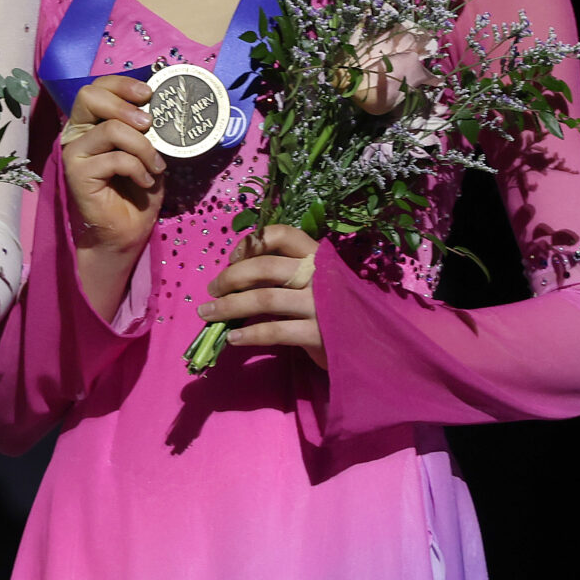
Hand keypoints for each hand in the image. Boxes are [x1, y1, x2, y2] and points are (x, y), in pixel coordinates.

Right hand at [61, 73, 165, 258]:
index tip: (149, 94)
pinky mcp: (77, 173)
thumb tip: (163, 107)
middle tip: (149, 124)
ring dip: (143, 147)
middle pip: (89, 96)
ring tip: (156, 165)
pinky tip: (145, 182)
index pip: (98, 87)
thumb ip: (147, 129)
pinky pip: (115, 159)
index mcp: (92, 122)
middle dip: (125, 105)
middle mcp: (78, 132)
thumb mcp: (148, 151)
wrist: (126, 231)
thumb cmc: (136, 190)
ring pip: (110, 129)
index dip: (123, 84)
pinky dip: (139, 169)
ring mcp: (74, 152)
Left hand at [200, 225, 323, 366]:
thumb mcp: (315, 282)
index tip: (233, 257)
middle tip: (212, 290)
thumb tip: (235, 274)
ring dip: (229, 307)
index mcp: (318, 258)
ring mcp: (320, 305)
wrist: (371, 344)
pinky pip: (274, 332)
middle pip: (265, 268)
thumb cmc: (333, 308)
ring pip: (264, 299)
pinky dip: (249, 335)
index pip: (283, 234)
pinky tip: (233, 339)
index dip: (253, 242)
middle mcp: (319, 277)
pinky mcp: (319, 334)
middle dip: (230, 278)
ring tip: (208, 313)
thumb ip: (285, 274)